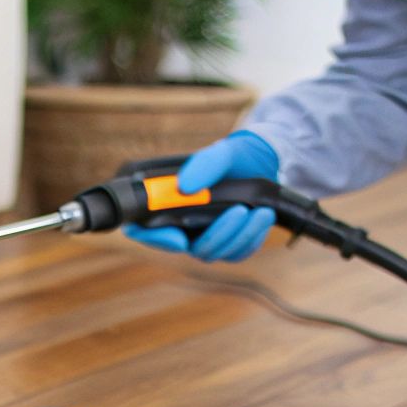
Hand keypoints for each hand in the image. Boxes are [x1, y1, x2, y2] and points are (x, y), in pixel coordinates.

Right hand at [124, 131, 280, 262]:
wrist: (261, 164)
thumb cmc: (232, 159)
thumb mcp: (221, 153)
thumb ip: (203, 165)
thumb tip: (184, 187)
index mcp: (166, 204)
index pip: (143, 228)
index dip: (153, 238)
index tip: (177, 238)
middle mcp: (180, 226)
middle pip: (185, 247)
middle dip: (214, 234)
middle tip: (238, 211)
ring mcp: (204, 239)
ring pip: (213, 252)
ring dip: (239, 234)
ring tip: (260, 211)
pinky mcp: (229, 246)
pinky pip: (237, 252)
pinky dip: (252, 235)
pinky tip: (263, 216)